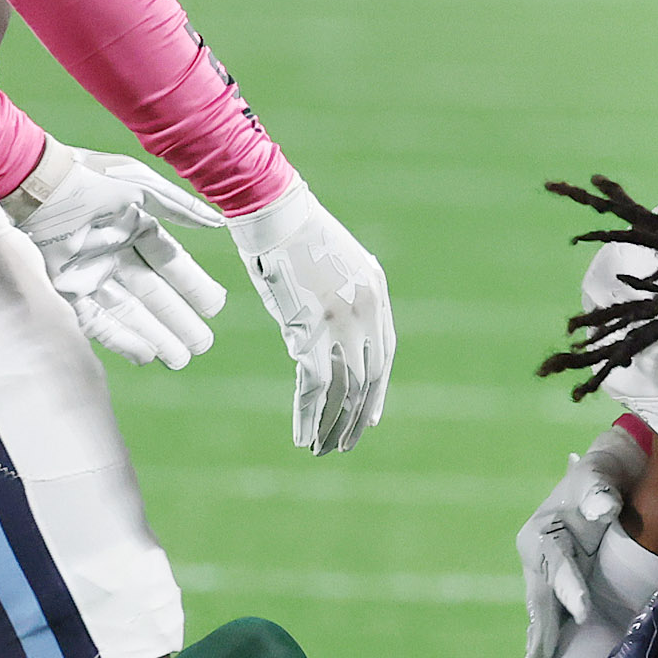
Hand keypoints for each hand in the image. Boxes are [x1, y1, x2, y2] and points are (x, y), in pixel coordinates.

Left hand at [10, 140, 227, 370]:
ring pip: (130, 313)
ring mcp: (89, 274)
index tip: (214, 307)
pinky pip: (98, 322)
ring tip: (181, 359)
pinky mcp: (65, 291)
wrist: (29, 185)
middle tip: (202, 344)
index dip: (192, 285)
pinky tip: (147, 356)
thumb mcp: (138, 183)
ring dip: (157, 336)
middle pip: (153, 294)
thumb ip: (178, 206)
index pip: (169, 262)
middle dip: (178, 320)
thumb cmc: (84, 177)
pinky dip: (123, 340)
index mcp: (132, 225)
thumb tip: (216, 224)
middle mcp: (113, 253)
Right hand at [227, 178, 395, 454]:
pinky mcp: (310, 329)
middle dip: (359, 416)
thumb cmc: (291, 229)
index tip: (371, 416)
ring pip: (346, 388)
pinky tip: (303, 436)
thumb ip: (344, 294)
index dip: (378, 389)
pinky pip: (315, 386)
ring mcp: (341, 321)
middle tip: (349, 444)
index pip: (386, 355)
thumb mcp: (334, 260)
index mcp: (377, 292)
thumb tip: (335, 325)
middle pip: (370, 378)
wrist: (271, 208)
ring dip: (335, 424)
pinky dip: (309, 415)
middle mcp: (366, 311)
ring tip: (324, 450)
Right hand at [518, 422, 652, 657]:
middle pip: (540, 607)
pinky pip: (548, 630)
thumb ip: (598, 490)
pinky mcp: (555, 594)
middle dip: (541, 644)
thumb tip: (603, 507)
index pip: (557, 566)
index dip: (570, 588)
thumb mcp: (599, 477)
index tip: (584, 612)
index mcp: (541, 534)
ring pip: (539, 627)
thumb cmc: (603, 477)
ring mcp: (543, 581)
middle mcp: (536, 562)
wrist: (603, 479)